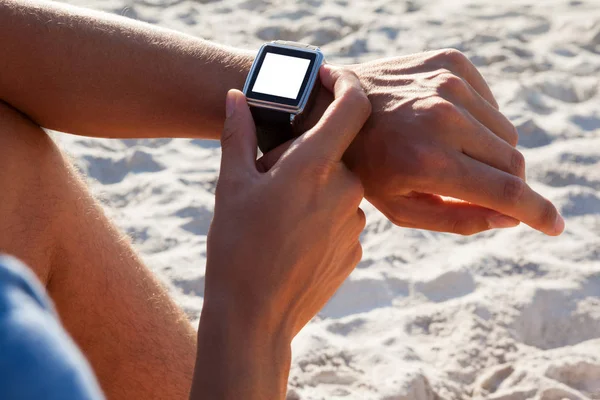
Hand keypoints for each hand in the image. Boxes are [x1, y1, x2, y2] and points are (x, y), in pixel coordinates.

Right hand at [191, 66, 369, 399]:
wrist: (255, 317)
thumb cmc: (236, 248)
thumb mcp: (231, 186)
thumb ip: (238, 135)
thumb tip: (236, 98)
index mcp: (314, 168)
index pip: (352, 107)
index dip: (345, 83)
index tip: (329, 76)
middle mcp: (346, 191)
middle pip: (336, 152)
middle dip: (308, 155)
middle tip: (272, 179)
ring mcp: (355, 222)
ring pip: (338, 187)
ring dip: (314, 189)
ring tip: (278, 217)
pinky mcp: (356, 248)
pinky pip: (341, 217)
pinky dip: (321, 217)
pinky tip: (292, 239)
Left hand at [281, 49, 563, 235]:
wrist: (333, 105)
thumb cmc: (364, 165)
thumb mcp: (400, 207)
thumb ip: (457, 218)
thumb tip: (509, 217)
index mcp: (428, 161)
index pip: (506, 190)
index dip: (538, 212)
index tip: (554, 225)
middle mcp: (443, 117)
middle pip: (512, 161)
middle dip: (504, 182)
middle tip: (474, 186)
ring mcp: (448, 83)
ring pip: (505, 132)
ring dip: (489, 152)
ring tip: (451, 153)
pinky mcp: (451, 61)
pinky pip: (490, 103)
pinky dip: (479, 122)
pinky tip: (446, 125)